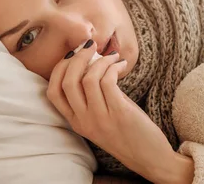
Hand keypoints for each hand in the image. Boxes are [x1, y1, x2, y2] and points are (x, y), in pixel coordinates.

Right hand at [47, 45, 192, 183]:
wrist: (150, 157)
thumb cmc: (126, 132)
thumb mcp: (100, 117)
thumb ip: (91, 95)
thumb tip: (89, 61)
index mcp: (75, 122)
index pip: (53, 92)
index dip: (59, 69)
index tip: (72, 55)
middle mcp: (84, 121)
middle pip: (68, 81)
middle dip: (77, 57)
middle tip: (90, 46)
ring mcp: (100, 118)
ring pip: (88, 78)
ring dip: (100, 60)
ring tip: (112, 56)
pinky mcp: (119, 113)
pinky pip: (108, 81)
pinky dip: (113, 67)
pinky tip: (121, 65)